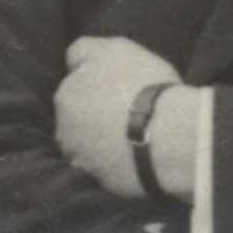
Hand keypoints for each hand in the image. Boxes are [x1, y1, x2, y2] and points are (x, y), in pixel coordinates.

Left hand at [54, 33, 186, 202]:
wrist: (169, 136)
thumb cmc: (144, 87)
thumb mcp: (115, 48)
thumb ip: (86, 50)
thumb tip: (72, 60)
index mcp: (65, 96)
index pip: (72, 86)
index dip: (94, 85)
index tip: (117, 87)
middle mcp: (64, 129)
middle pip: (77, 118)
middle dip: (93, 115)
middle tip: (127, 111)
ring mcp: (82, 159)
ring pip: (89, 146)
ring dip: (102, 141)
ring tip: (134, 137)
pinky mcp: (101, 183)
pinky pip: (107, 170)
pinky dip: (117, 163)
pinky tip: (137, 156)